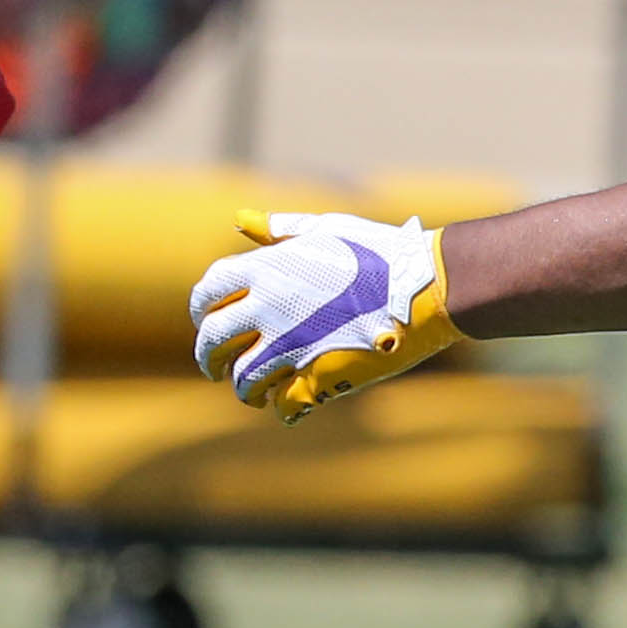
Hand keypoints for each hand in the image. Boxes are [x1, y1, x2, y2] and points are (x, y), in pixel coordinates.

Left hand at [187, 208, 460, 422]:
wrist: (425, 285)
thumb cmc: (379, 252)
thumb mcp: (324, 230)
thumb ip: (279, 230)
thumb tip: (241, 219)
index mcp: (266, 269)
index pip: (207, 293)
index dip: (201, 310)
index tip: (206, 320)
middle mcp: (268, 308)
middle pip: (213, 341)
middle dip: (208, 358)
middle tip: (214, 367)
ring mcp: (290, 345)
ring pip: (243, 381)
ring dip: (245, 389)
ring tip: (254, 392)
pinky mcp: (317, 377)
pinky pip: (282, 404)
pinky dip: (282, 408)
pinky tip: (288, 404)